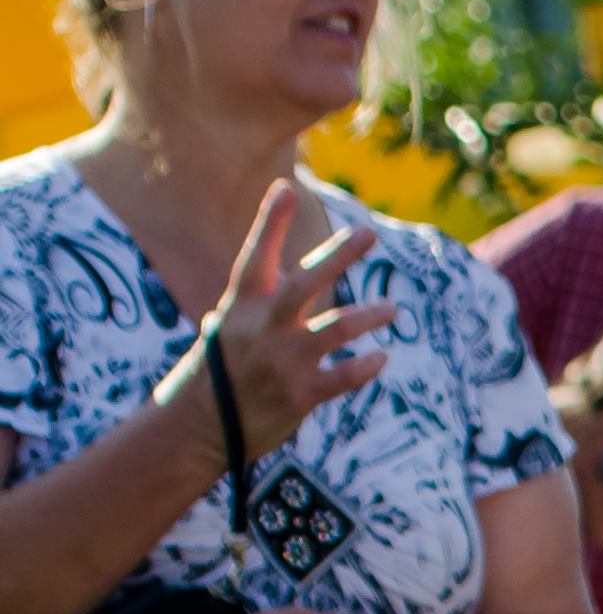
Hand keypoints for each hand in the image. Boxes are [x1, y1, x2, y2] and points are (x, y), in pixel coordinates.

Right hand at [207, 176, 393, 459]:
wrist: (198, 427)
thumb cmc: (221, 369)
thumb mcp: (230, 325)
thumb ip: (264, 301)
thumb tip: (299, 275)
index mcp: (241, 305)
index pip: (255, 255)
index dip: (271, 222)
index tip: (286, 187)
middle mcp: (261, 328)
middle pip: (304, 283)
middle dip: (338, 256)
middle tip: (369, 233)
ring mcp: (280, 362)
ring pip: (334, 330)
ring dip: (367, 316)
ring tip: (392, 310)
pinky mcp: (297, 396)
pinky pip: (342, 377)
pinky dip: (364, 366)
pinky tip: (381, 357)